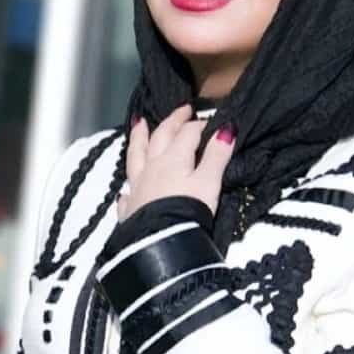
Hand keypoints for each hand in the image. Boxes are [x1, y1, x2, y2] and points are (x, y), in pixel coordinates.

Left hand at [117, 103, 236, 222]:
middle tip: (182, 110)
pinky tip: (127, 186)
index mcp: (173, 158)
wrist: (161, 243)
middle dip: (173, 121)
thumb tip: (226, 128)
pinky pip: (128, 190)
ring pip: (136, 155)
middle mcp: (152, 167)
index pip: (188, 133)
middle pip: (161, 136)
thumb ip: (217, 156)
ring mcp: (138, 186)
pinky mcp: (131, 208)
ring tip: (139, 124)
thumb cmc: (189, 211)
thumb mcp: (209, 182)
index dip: (201, 125)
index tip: (212, 122)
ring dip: (139, 138)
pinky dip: (129, 183)